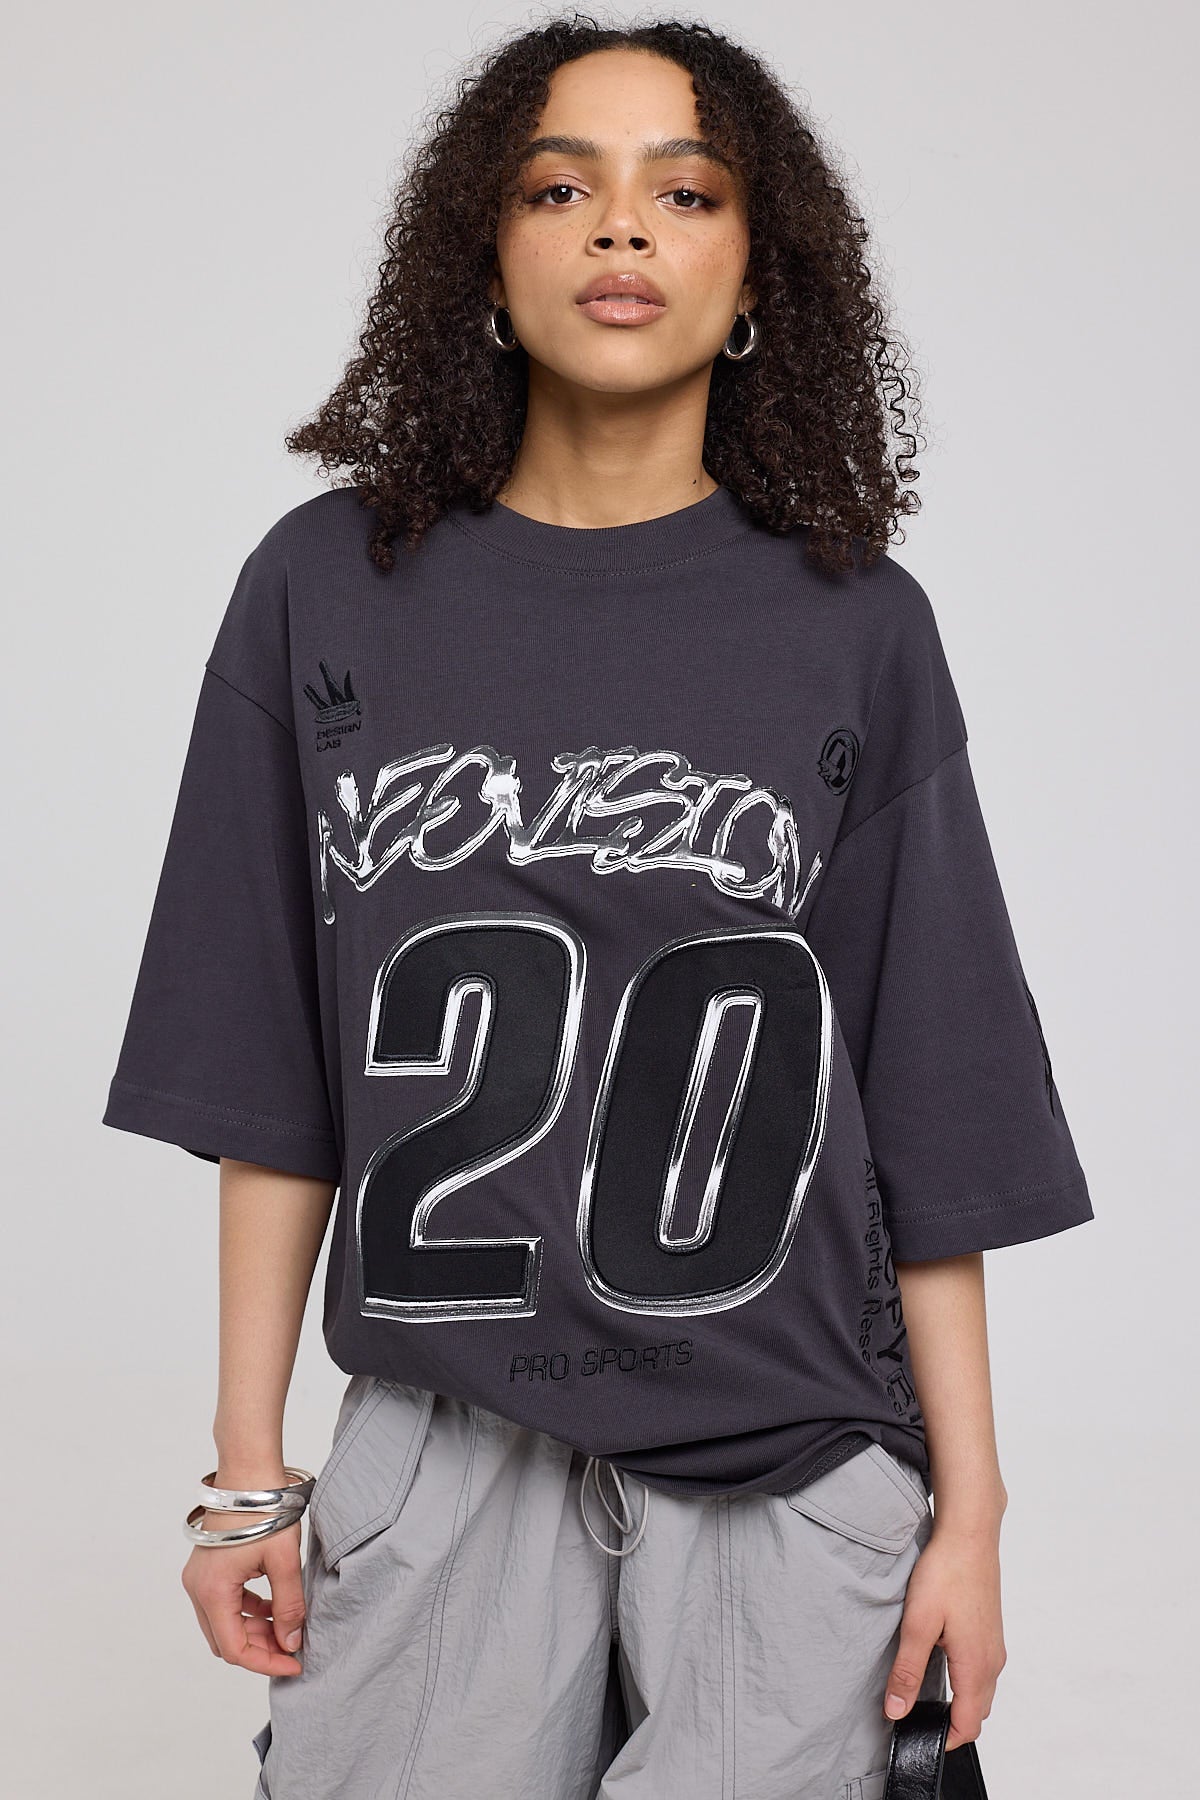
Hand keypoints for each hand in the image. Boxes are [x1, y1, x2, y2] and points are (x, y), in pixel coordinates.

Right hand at [182, 1508, 307, 1675]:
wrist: (248, 1470)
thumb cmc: (266, 1510)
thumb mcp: (284, 1561)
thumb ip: (289, 1606)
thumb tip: (292, 1642)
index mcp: (212, 1591)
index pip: (235, 1649)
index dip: (266, 1662)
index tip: (295, 1664)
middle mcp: (197, 1589)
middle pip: (226, 1640)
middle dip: (260, 1649)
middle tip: (293, 1647)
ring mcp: (198, 1579)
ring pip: (224, 1624)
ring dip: (254, 1630)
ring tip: (288, 1626)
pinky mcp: (207, 1569)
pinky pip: (224, 1604)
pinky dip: (247, 1611)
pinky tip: (273, 1606)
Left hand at [881, 1519, 1006, 1752]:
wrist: (970, 1534)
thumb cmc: (946, 1573)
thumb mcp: (918, 1624)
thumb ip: (908, 1671)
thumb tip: (896, 1711)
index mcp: (976, 1667)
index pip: (968, 1725)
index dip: (944, 1739)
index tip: (917, 1737)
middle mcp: (992, 1661)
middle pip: (978, 1712)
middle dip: (951, 1723)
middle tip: (916, 1718)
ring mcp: (994, 1645)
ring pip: (981, 1690)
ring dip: (959, 1701)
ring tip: (924, 1693)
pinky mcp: (990, 1629)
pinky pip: (981, 1669)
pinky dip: (964, 1680)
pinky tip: (940, 1660)